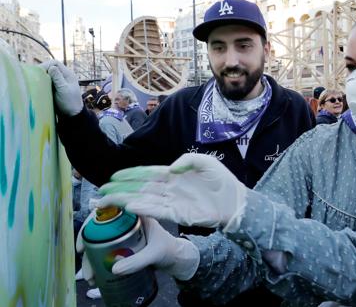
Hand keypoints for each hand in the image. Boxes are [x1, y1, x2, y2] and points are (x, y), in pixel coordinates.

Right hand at [40, 60, 82, 115]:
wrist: (72, 114)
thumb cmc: (70, 102)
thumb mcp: (64, 90)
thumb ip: (58, 78)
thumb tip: (52, 67)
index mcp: (68, 75)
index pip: (55, 63)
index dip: (46, 65)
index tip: (39, 71)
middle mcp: (63, 76)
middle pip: (50, 68)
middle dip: (42, 70)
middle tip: (34, 76)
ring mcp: (59, 82)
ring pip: (48, 74)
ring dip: (41, 76)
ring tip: (35, 80)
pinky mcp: (54, 88)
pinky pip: (47, 81)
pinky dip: (42, 82)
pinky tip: (38, 85)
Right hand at [76, 213, 199, 280]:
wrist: (175, 258)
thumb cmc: (169, 249)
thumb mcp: (156, 253)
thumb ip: (139, 260)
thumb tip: (114, 270)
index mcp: (138, 212)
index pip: (114, 204)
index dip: (97, 213)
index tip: (88, 227)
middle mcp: (128, 219)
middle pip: (101, 222)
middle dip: (88, 238)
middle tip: (82, 254)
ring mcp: (123, 231)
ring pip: (100, 237)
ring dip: (90, 254)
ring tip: (89, 274)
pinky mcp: (121, 243)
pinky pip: (104, 247)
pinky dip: (96, 259)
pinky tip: (93, 273)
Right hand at [97, 153, 248, 228]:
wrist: (235, 202)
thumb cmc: (221, 181)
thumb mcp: (206, 162)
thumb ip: (188, 159)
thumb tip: (171, 168)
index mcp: (174, 175)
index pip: (147, 173)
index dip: (130, 174)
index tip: (114, 176)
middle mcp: (169, 189)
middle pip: (140, 188)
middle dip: (121, 189)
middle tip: (102, 192)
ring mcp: (172, 202)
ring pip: (144, 200)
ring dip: (126, 200)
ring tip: (108, 200)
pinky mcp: (179, 215)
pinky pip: (158, 211)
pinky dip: (144, 209)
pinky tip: (131, 206)